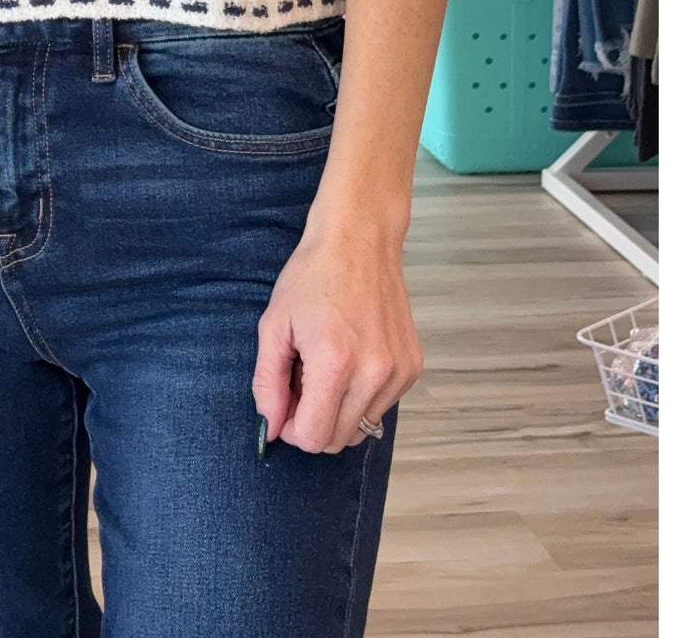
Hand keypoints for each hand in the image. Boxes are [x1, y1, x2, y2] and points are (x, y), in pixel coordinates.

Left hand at [252, 219, 421, 453]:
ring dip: (338, 410)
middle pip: (338, 440)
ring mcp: (398, 372)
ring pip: (362, 428)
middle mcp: (374, 374)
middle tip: (302, 379)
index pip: (315, 438)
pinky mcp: (412, 368)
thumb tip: (271, 428)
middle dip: (313, 420)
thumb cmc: (313, 275)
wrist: (359, 239)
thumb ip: (268, 382)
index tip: (285, 404)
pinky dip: (360, 396)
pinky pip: (381, 407)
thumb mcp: (274, 324)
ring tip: (326, 366)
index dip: (292, 430)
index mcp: (335, 363)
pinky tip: (350, 358)